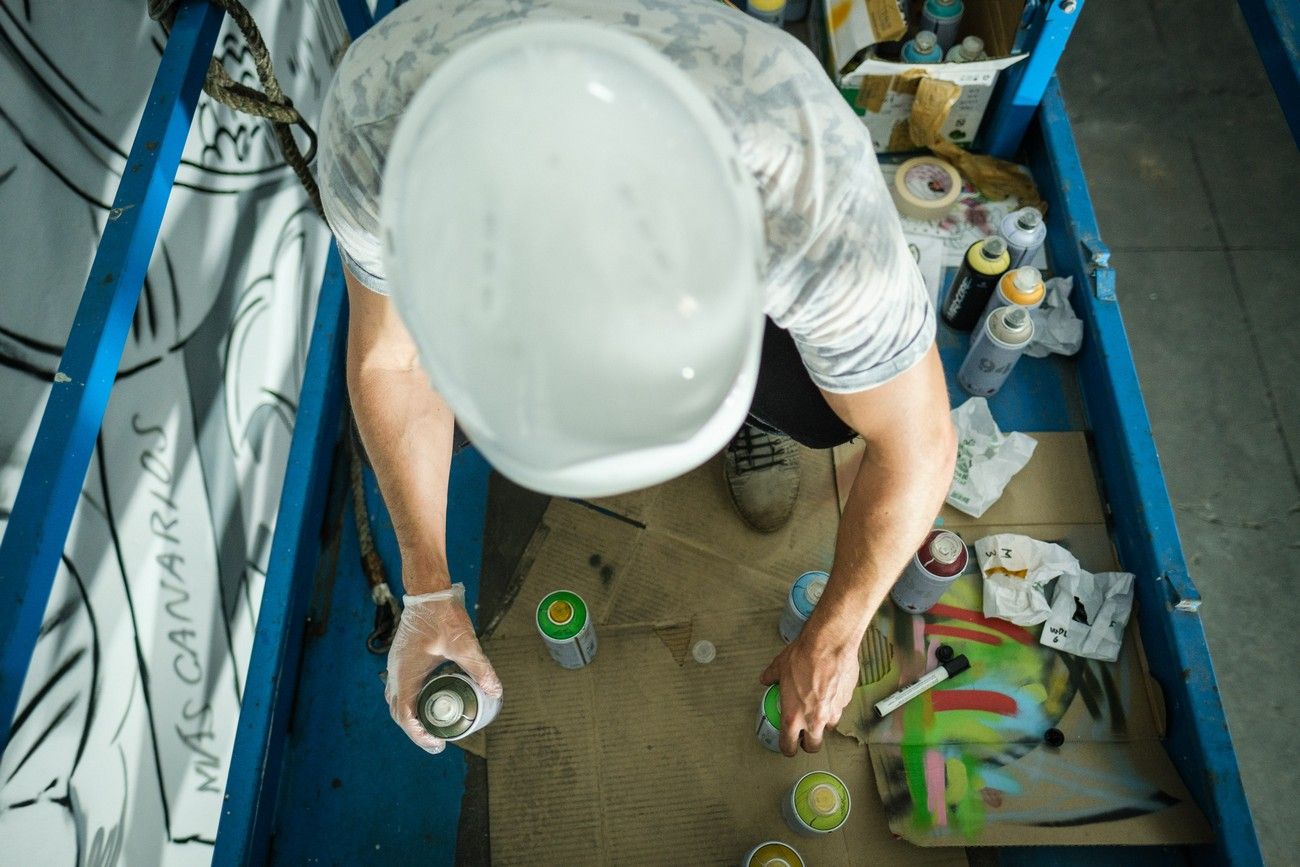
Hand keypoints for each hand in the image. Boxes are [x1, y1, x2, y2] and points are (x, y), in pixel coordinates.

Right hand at [385, 582, 501, 753]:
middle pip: (399, 713)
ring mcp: (396, 666)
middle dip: (416, 732)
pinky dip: (412, 702)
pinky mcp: (401, 660)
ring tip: (432, 728)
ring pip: (398, 701)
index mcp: (406, 673)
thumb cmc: (441, 615)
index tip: (436, 744)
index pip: (405, 716)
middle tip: (437, 743)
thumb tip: (495, 691)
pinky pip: (401, 689)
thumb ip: (479, 668)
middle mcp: (396, 673)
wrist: (428, 592)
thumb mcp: (464, 644)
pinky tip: (429, 702)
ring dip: (412, 718)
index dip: (419, 735)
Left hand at [761, 627, 859, 755]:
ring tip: (818, 707)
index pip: (789, 746)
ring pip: (829, 728)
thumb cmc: (803, 657)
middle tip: (805, 732)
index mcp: (793, 717)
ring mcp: (833, 712)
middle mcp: (814, 720)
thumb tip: (766, 679)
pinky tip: (830, 690)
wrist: (829, 644)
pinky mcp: (846, 701)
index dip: (787, 747)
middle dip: (808, 742)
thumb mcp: (779, 667)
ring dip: (823, 723)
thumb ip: (771, 677)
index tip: (788, 744)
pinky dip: (834, 704)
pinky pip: (839, 709)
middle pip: (813, 746)